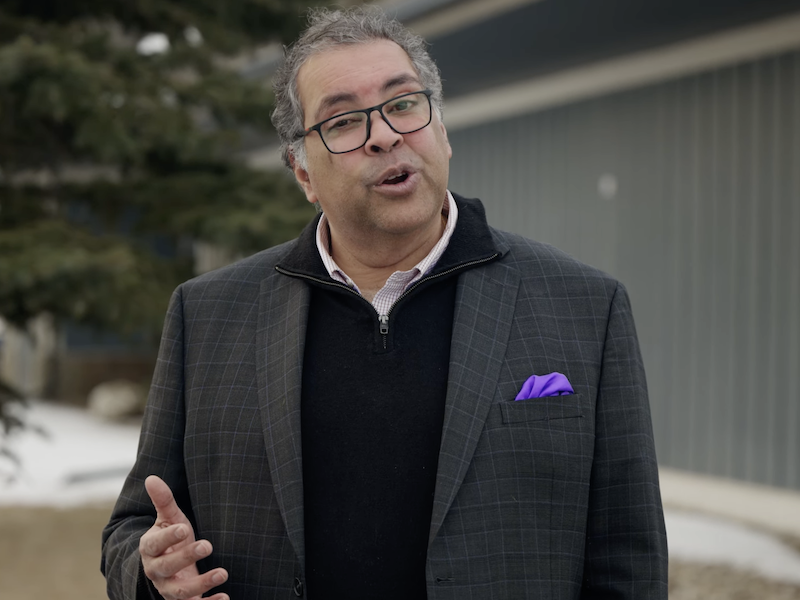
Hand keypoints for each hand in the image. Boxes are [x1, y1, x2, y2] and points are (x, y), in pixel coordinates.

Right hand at [139, 475, 228, 599]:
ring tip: (223, 573)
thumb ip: (163, 500)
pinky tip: (224, 598)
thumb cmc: (171, 538)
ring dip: (201, 584)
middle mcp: (156, 571)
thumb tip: (151, 477)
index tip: (183, 528)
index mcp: (150, 548)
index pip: (155, 543)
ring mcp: (169, 588)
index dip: (167, 537)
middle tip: (207, 544)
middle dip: (186, 557)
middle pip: (166, 567)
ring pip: (180, 592)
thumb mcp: (168, 518)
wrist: (166, 566)